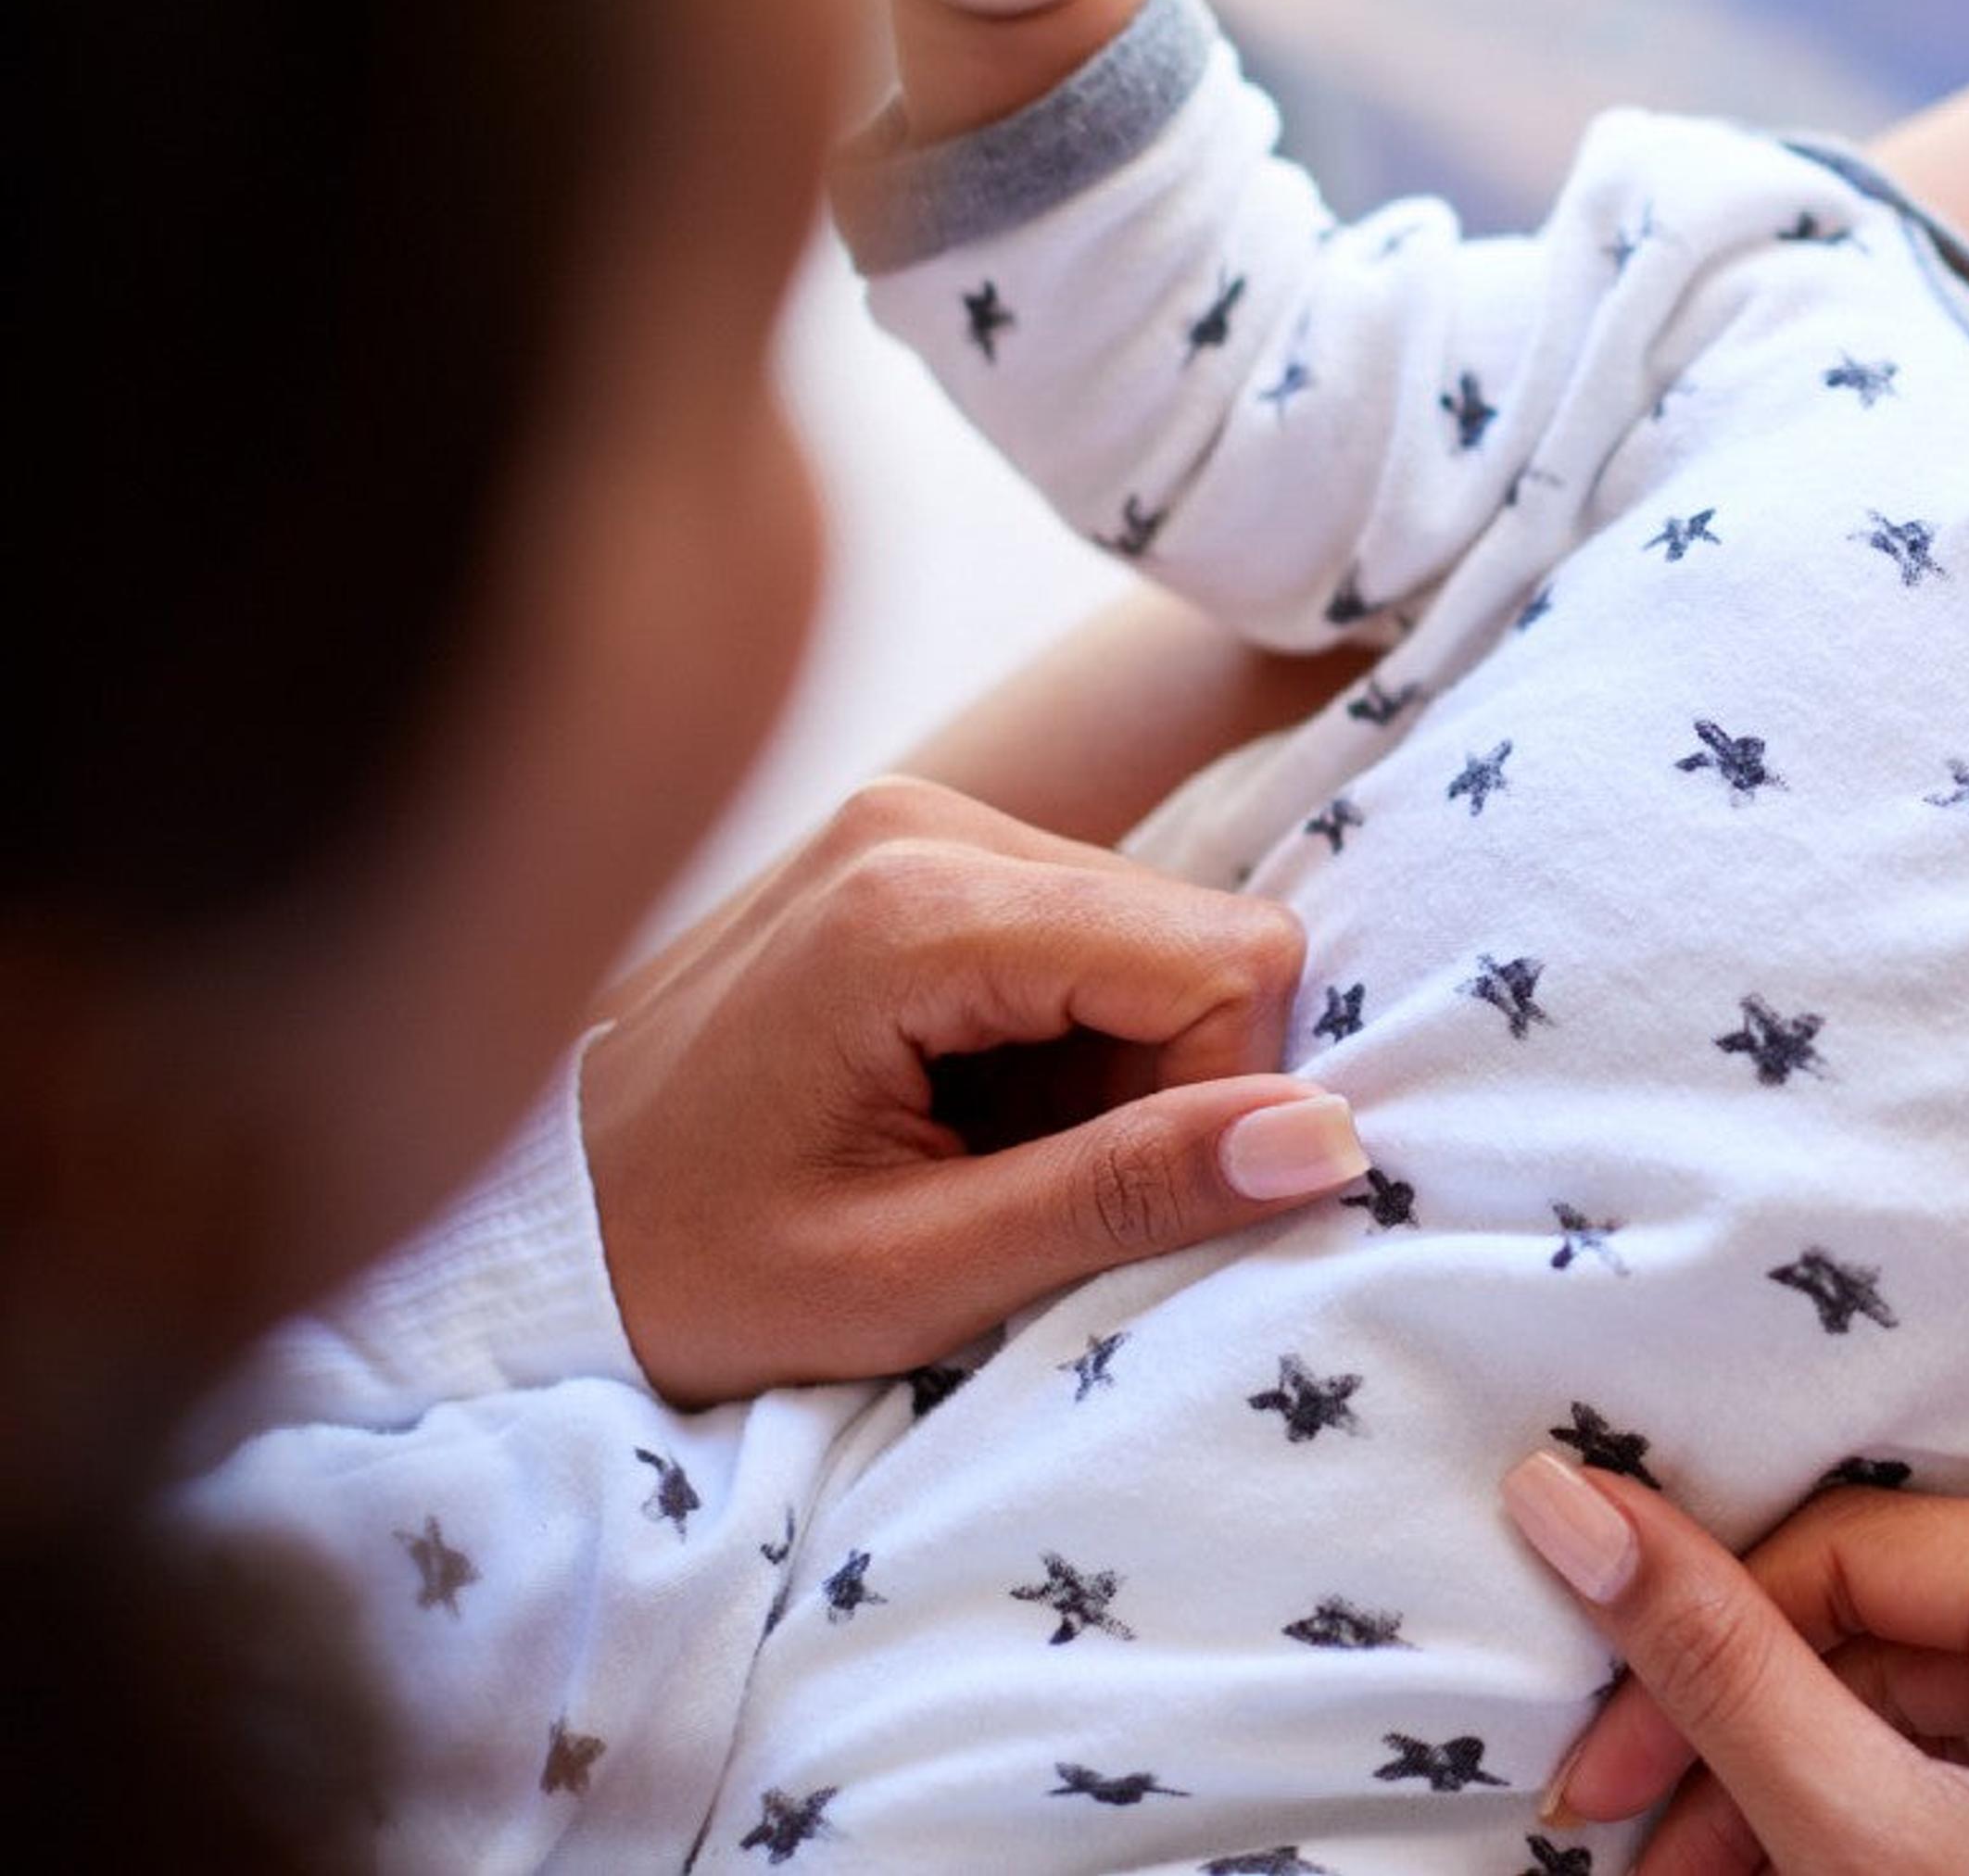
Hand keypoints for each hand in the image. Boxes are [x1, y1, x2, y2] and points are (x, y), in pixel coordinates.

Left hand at [580, 777, 1360, 1404]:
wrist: (510, 1229)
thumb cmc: (684, 1273)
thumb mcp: (904, 1276)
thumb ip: (1120, 1198)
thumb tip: (1327, 1141)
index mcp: (915, 904)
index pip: (1222, 958)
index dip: (1216, 1099)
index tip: (1104, 1203)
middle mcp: (922, 820)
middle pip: (1194, 935)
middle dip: (1163, 1082)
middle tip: (1025, 1192)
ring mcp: (911, 822)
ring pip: (1151, 936)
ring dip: (1113, 1069)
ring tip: (977, 1159)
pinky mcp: (907, 850)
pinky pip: (1081, 932)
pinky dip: (1062, 1041)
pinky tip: (960, 1109)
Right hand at [1502, 1458, 1968, 1874]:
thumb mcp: (1873, 1848)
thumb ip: (1720, 1668)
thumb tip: (1567, 1499)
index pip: (1862, 1549)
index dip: (1704, 1645)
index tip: (1600, 1770)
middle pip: (1908, 1626)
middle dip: (1755, 1737)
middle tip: (1633, 1837)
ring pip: (1958, 1696)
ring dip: (1819, 1784)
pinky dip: (1917, 1809)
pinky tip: (1813, 1863)